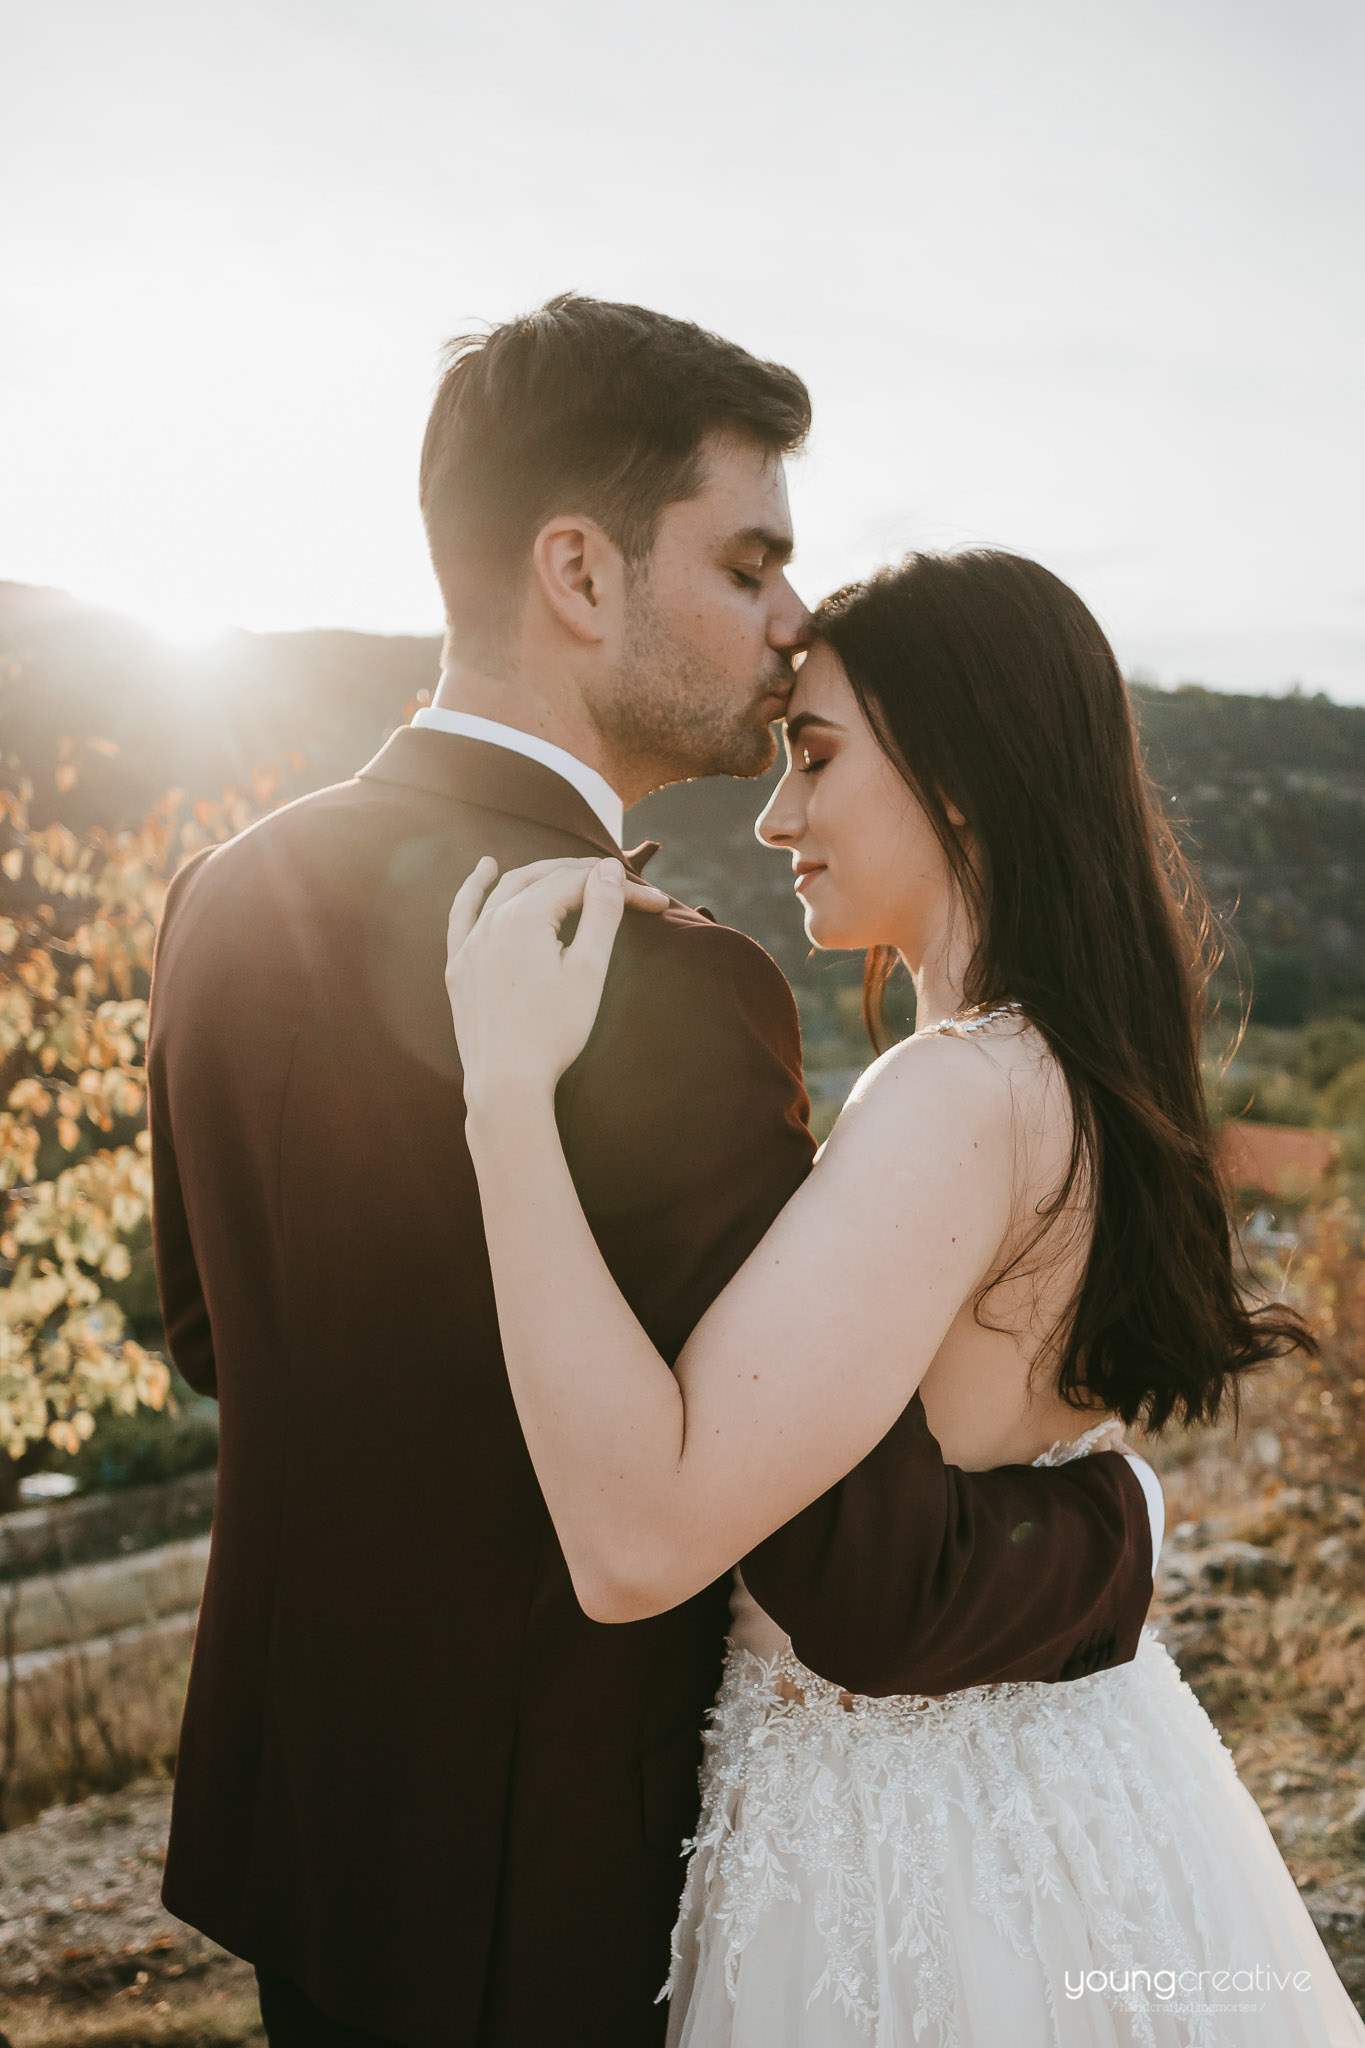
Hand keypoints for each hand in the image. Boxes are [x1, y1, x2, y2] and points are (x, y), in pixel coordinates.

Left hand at [446, 855, 667, 1114]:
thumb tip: (608, 869)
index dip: (619, 888)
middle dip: (582, 874)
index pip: (578, 884)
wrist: (507, 1082)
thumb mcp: (589, 970)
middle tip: (618, 879)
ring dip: (538, 873)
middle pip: (542, 878)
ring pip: (506, 889)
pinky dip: (475, 887)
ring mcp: (471, 943)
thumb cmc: (554, 1031)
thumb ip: (601, 913)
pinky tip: (485, 868)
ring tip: (567, 866)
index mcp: (526, 917)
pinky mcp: (459, 966)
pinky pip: (464, 914)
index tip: (654, 902)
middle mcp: (493, 921)